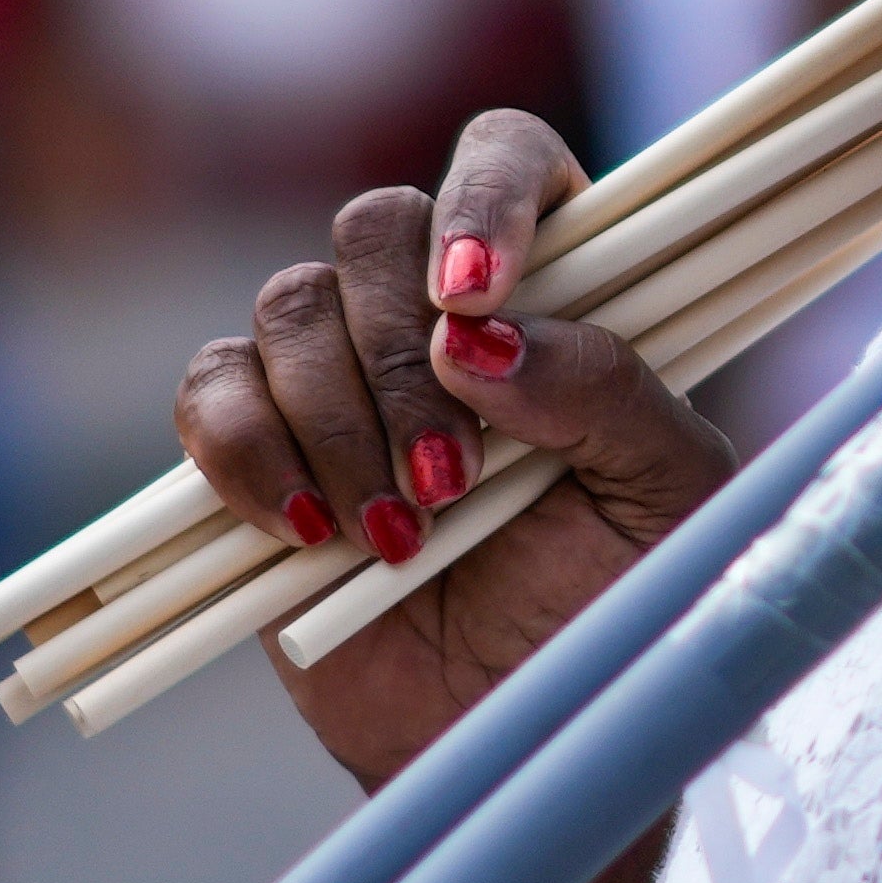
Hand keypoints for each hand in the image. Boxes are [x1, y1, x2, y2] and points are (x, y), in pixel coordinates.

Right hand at [174, 103, 736, 796]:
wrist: (521, 728)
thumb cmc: (618, 604)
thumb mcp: (669, 496)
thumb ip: (606, 392)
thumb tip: (479, 335)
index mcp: (559, 285)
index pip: (503, 154)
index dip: (482, 195)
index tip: (473, 291)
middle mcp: (439, 310)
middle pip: (374, 224)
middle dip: (401, 355)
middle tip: (453, 481)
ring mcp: (341, 372)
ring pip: (288, 305)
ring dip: (340, 423)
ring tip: (404, 538)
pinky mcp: (260, 446)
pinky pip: (212, 392)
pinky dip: (250, 455)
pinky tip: (313, 534)